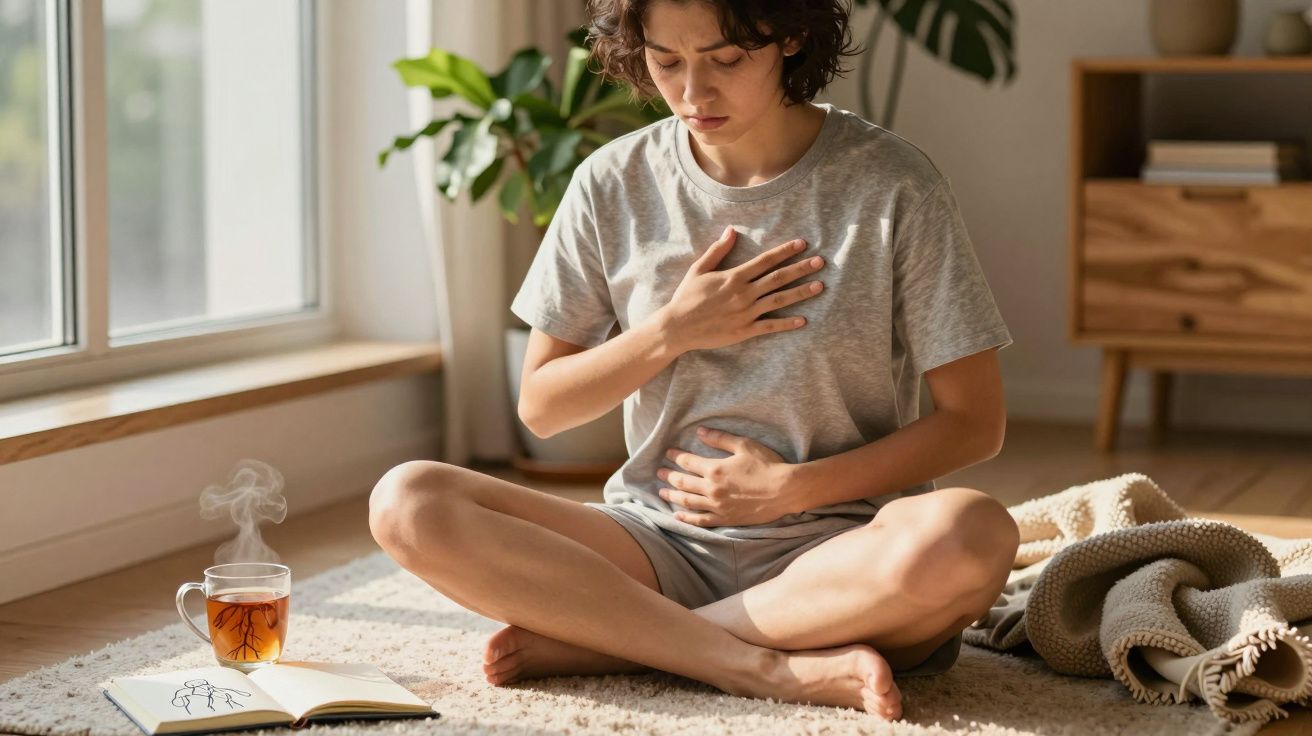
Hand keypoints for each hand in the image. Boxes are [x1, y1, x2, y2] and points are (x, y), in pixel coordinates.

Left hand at [656, 426, 793, 526]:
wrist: (785, 490)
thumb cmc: (767, 465)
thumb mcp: (744, 445)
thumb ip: (720, 439)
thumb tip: (700, 432)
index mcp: (715, 469)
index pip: (688, 461)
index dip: (676, 456)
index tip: (668, 453)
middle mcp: (712, 489)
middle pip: (683, 482)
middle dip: (668, 476)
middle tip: (659, 472)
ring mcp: (717, 506)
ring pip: (687, 502)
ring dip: (672, 496)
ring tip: (661, 493)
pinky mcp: (725, 519)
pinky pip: (701, 521)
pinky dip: (687, 519)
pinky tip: (678, 516)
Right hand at [657, 226, 825, 354]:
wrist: (678, 327)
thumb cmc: (687, 297)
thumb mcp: (699, 269)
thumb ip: (718, 250)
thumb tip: (731, 230)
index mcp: (734, 276)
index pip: (766, 260)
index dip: (785, 251)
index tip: (802, 244)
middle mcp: (744, 293)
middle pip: (779, 278)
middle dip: (801, 269)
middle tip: (821, 262)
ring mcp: (746, 313)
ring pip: (780, 300)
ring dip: (801, 293)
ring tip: (819, 286)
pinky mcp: (745, 330)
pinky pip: (770, 326)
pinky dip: (787, 324)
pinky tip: (803, 320)